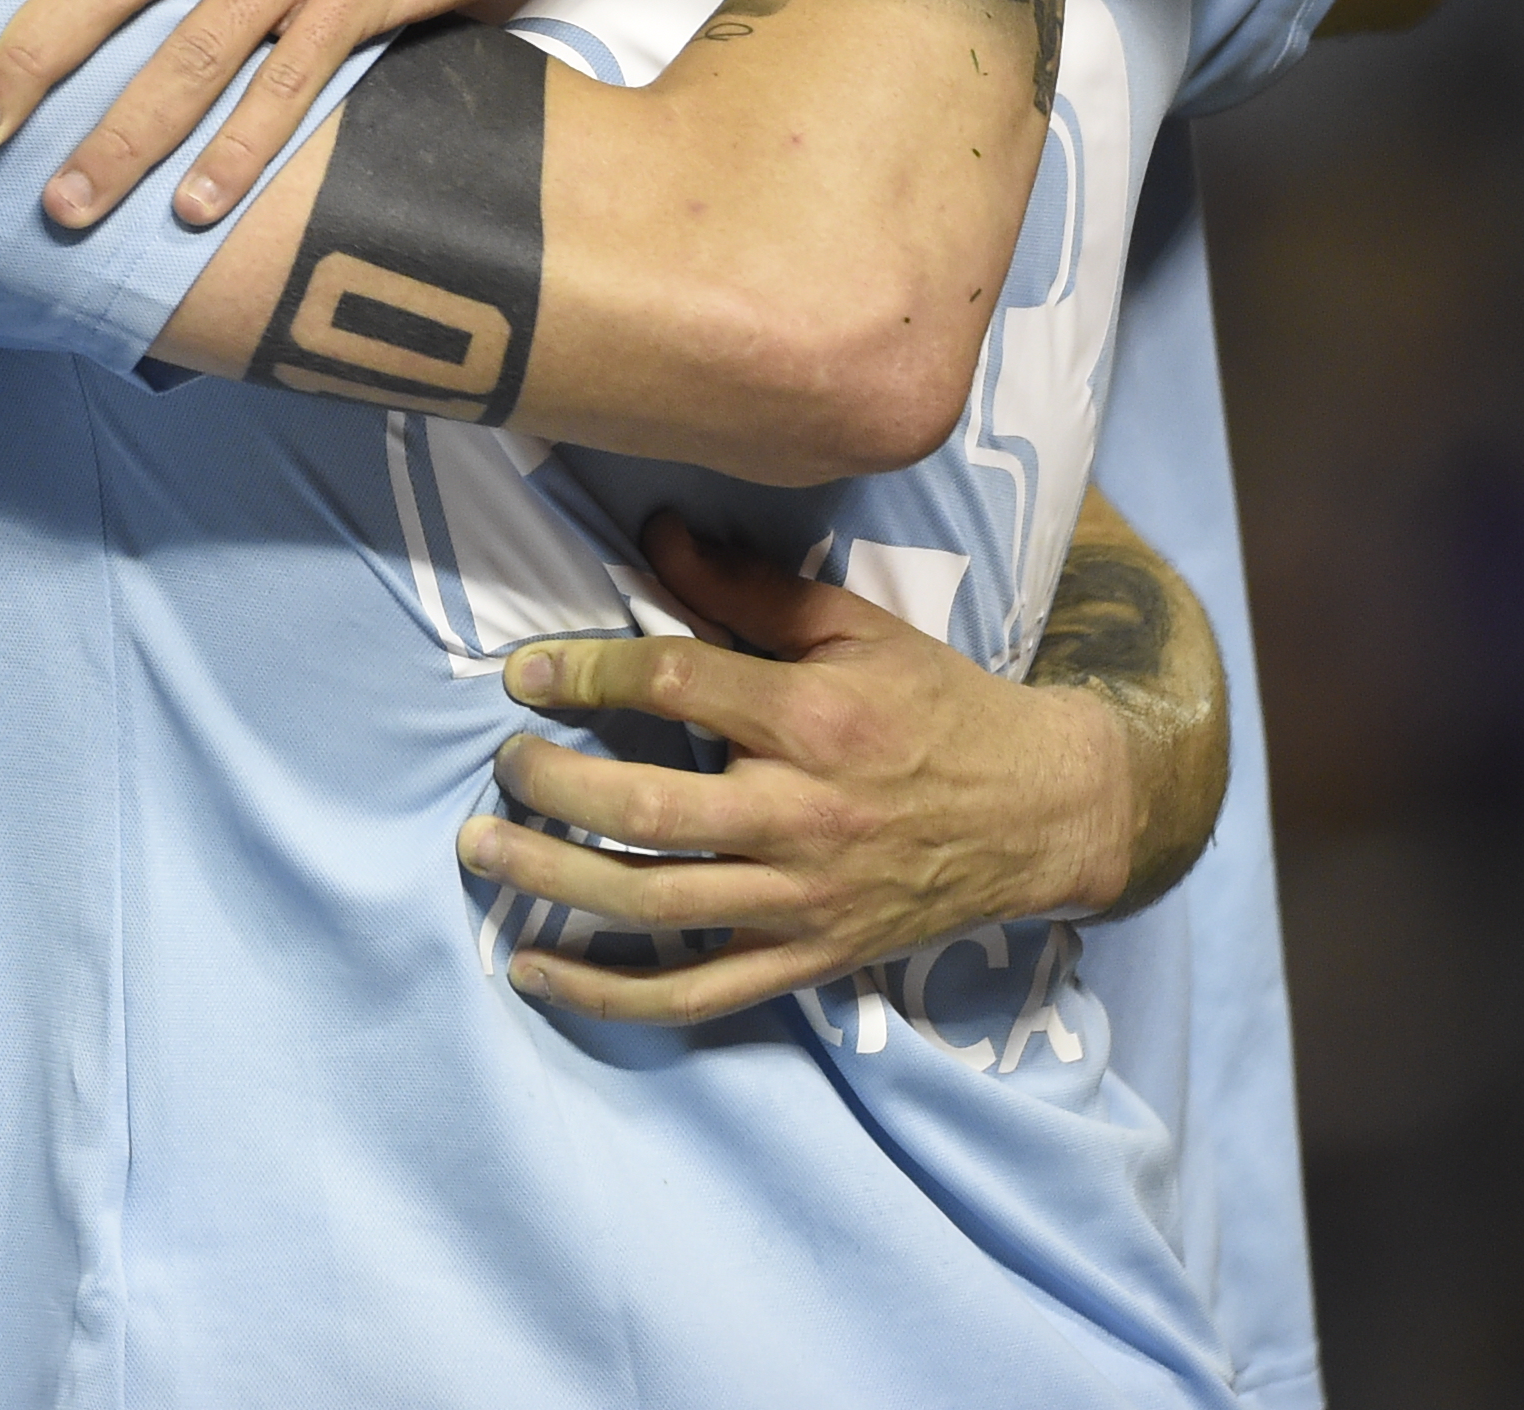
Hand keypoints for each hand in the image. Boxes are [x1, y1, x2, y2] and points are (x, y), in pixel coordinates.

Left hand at [459, 513, 1132, 1027]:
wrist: (1043, 814)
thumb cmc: (939, 708)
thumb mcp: (859, 629)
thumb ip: (748, 589)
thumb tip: (654, 530)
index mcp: (814, 720)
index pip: (675, 687)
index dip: (585, 673)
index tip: (522, 674)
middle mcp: (803, 815)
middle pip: (644, 806)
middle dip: (549, 785)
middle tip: (500, 764)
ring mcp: (803, 901)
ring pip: (653, 901)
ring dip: (550, 879)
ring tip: (480, 849)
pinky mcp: (807, 961)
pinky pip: (693, 992)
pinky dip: (607, 992)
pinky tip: (533, 970)